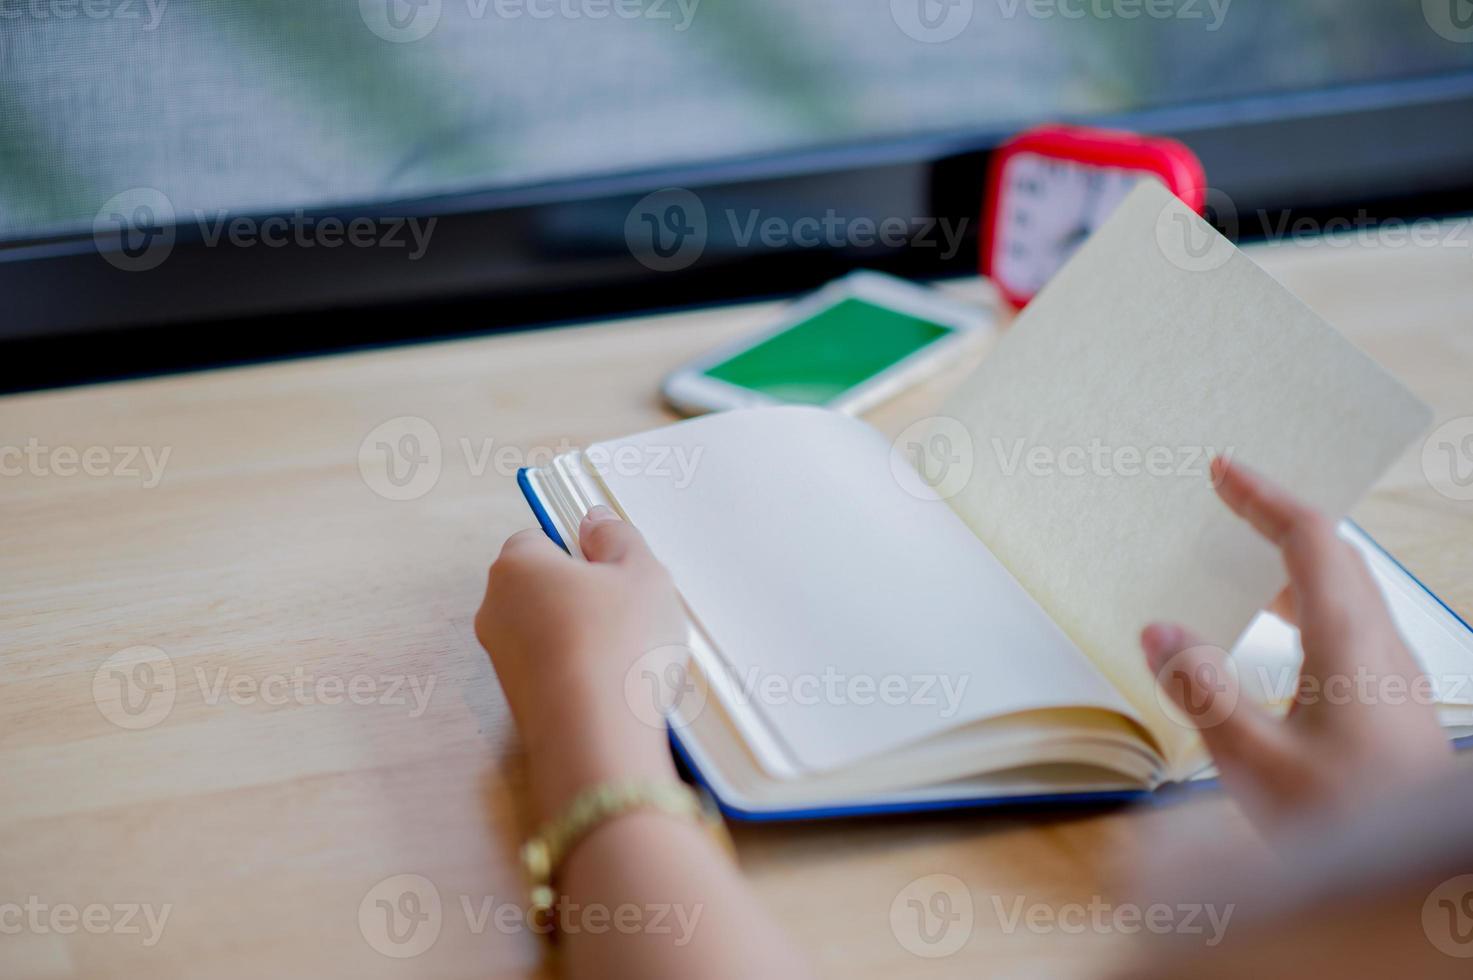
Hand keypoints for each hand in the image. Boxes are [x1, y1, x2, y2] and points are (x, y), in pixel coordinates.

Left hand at [475, 507, 687, 820]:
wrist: (596, 738)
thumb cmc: (617, 644)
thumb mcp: (640, 572)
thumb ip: (617, 537)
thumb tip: (595, 521)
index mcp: (516, 566)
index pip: (540, 538)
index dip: (581, 549)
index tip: (614, 566)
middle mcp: (496, 610)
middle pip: (545, 587)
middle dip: (585, 595)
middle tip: (630, 609)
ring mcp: (504, 661)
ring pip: (551, 633)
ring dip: (586, 638)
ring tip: (631, 654)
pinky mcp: (519, 703)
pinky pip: (556, 672)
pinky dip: (583, 674)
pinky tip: (617, 687)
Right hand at [1141, 458, 1451, 832]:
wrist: (1434, 883)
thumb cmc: (1349, 822)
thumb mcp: (1256, 763)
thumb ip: (1204, 692)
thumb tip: (1159, 632)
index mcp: (1351, 643)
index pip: (1310, 540)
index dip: (1265, 498)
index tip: (1223, 470)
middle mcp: (1380, 648)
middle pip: (1335, 557)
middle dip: (1278, 518)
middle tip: (1228, 498)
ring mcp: (1391, 678)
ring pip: (1344, 593)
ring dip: (1293, 564)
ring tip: (1240, 563)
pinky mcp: (1388, 707)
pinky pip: (1346, 628)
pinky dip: (1303, 605)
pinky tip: (1273, 641)